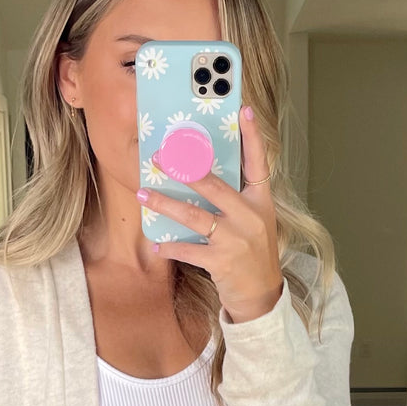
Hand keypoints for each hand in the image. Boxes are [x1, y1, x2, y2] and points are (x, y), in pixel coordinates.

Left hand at [136, 105, 283, 323]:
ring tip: (144, 193)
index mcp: (260, 202)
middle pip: (214, 186)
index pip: (258, 162)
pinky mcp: (222, 262)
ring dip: (165, 204)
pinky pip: (189, 250)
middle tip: (160, 156)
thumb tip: (200, 176)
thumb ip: (235, 199)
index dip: (252, 136)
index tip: (243, 110)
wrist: (262, 296)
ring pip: (194, 216)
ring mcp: (236, 240)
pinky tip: (156, 244)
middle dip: (184, 169)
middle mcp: (250, 217)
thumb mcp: (254, 221)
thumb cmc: (253, 253)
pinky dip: (170, 247)